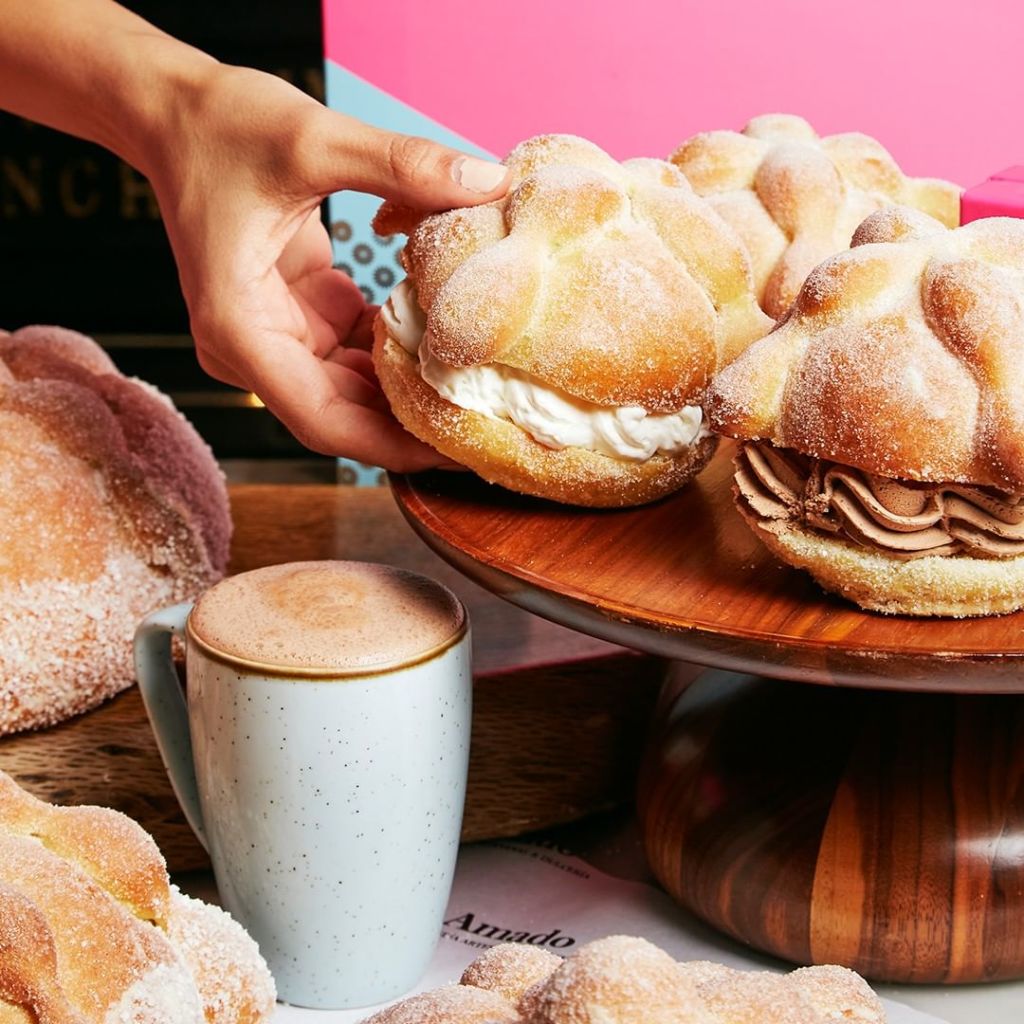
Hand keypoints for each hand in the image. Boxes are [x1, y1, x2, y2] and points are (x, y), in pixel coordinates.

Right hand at [144, 65, 508, 469]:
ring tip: (480, 392)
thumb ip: (403, 165)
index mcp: (240, 330)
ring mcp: (275, 337)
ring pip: (352, 392)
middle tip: (489, 426)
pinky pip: (355, 354)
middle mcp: (252, 349)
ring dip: (410, 390)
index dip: (395, 446)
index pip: (325, 422)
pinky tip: (449, 340)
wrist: (172, 110)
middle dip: (412, 427)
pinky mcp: (297, 317)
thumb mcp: (312, 139)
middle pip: (343, 418)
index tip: (458, 451)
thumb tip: (488, 180)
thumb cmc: (218, 126)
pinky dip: (398, 350)